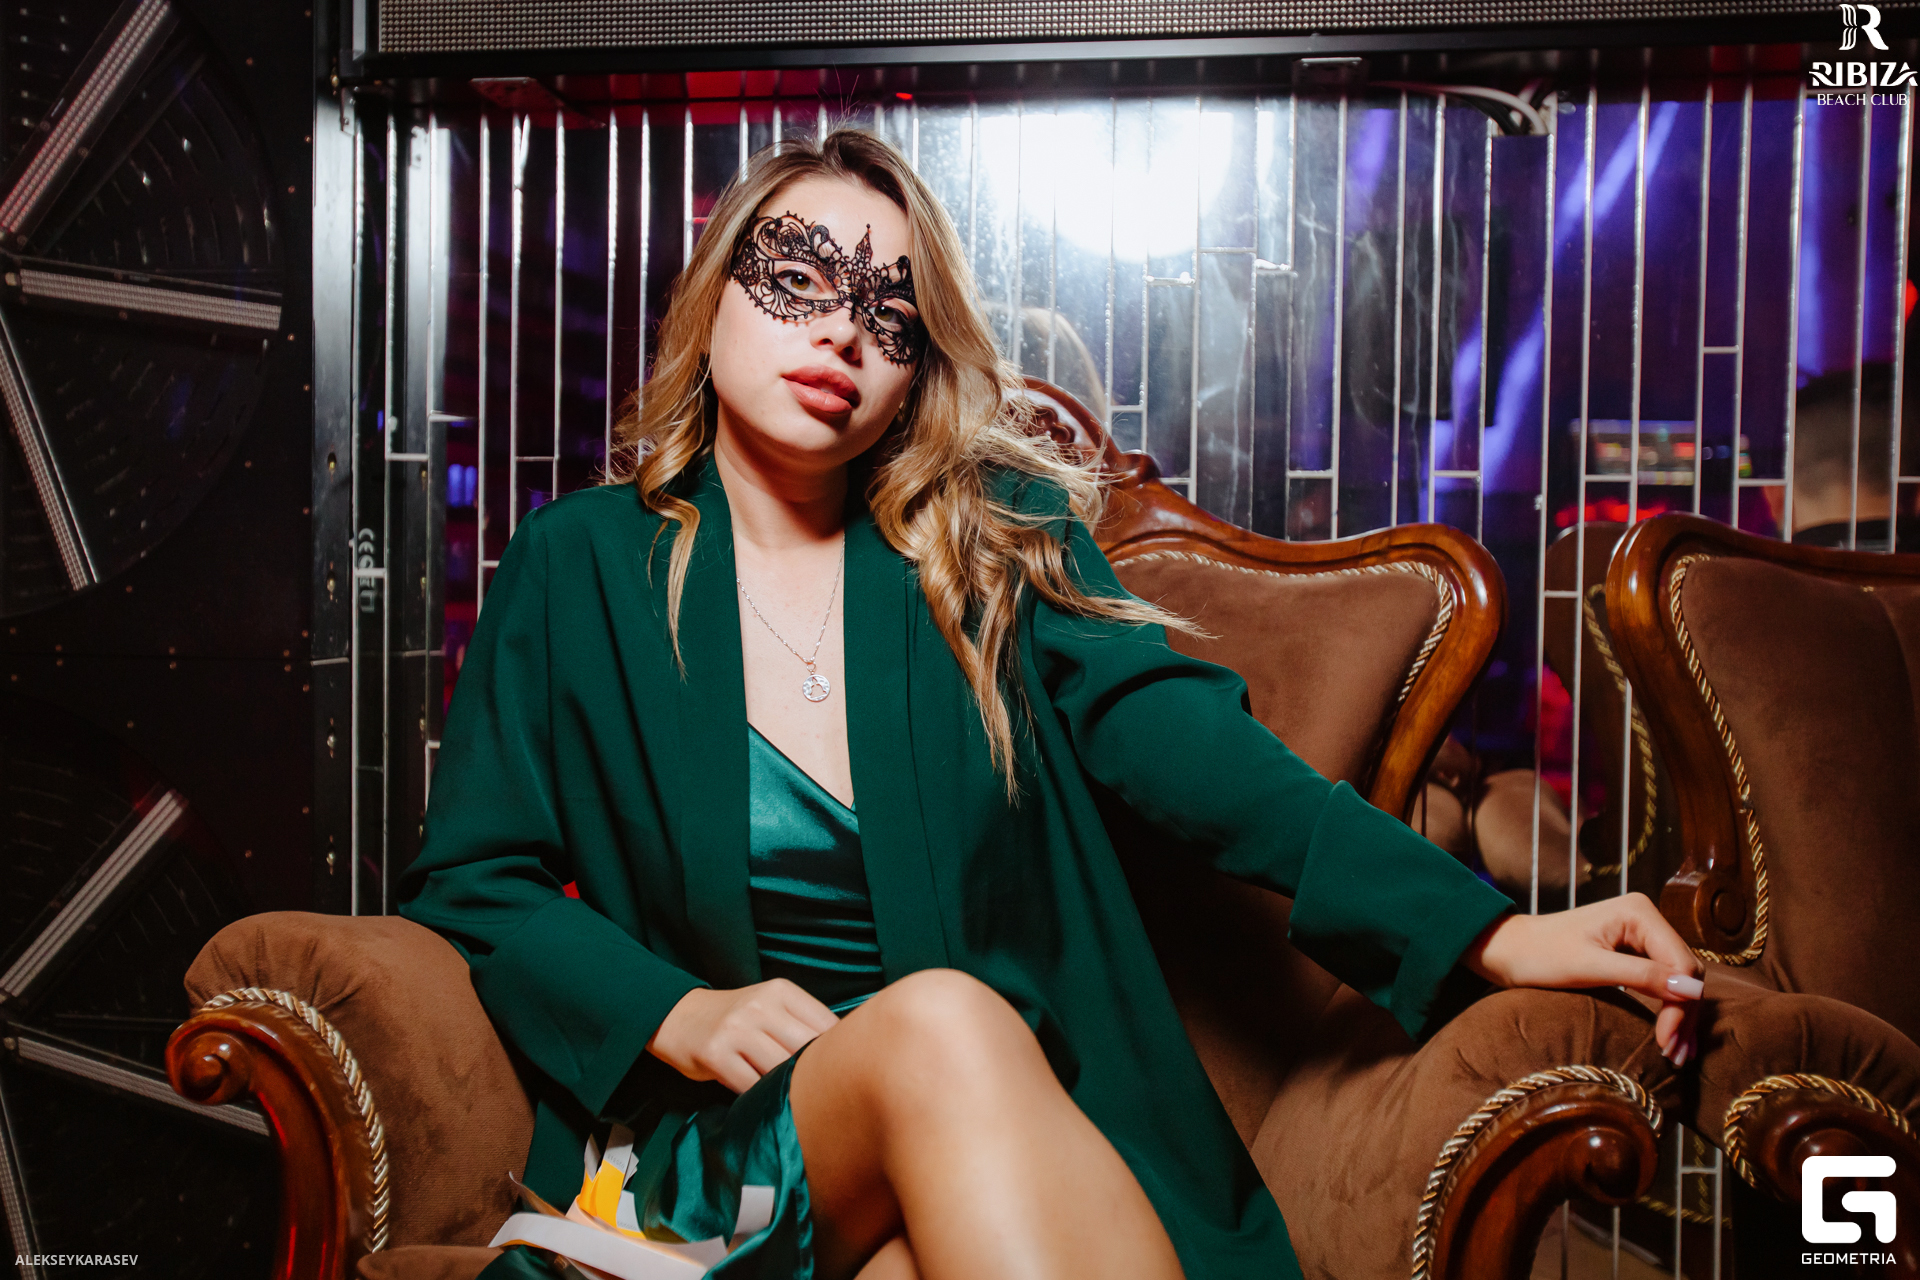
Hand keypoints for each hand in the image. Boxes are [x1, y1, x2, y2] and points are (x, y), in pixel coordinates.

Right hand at [646, 979, 839, 1092]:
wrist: (678, 1016)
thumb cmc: (736, 1018)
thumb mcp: (770, 1006)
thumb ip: (802, 1024)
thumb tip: (848, 1054)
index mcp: (781, 991)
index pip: (826, 1025)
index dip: (839, 1053)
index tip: (843, 1074)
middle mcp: (759, 1006)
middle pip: (806, 1049)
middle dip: (817, 1075)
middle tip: (824, 1097)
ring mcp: (735, 1029)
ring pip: (780, 1069)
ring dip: (789, 1090)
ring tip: (796, 1102)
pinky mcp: (715, 1054)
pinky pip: (750, 1085)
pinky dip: (761, 1098)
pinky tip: (765, 1101)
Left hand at [1462, 893, 1704, 1065]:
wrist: (1510, 952)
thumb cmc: (1539, 955)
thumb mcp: (1589, 968)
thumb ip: (1642, 976)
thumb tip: (1693, 990)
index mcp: (1639, 912)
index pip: (1681, 964)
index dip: (1682, 1005)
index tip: (1668, 1042)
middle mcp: (1646, 917)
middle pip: (1685, 972)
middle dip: (1684, 1015)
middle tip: (1674, 1056)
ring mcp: (1642, 934)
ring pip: (1679, 980)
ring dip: (1680, 1016)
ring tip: (1675, 1055)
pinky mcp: (1635, 951)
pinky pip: (1663, 981)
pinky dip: (1668, 1008)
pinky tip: (1669, 1035)